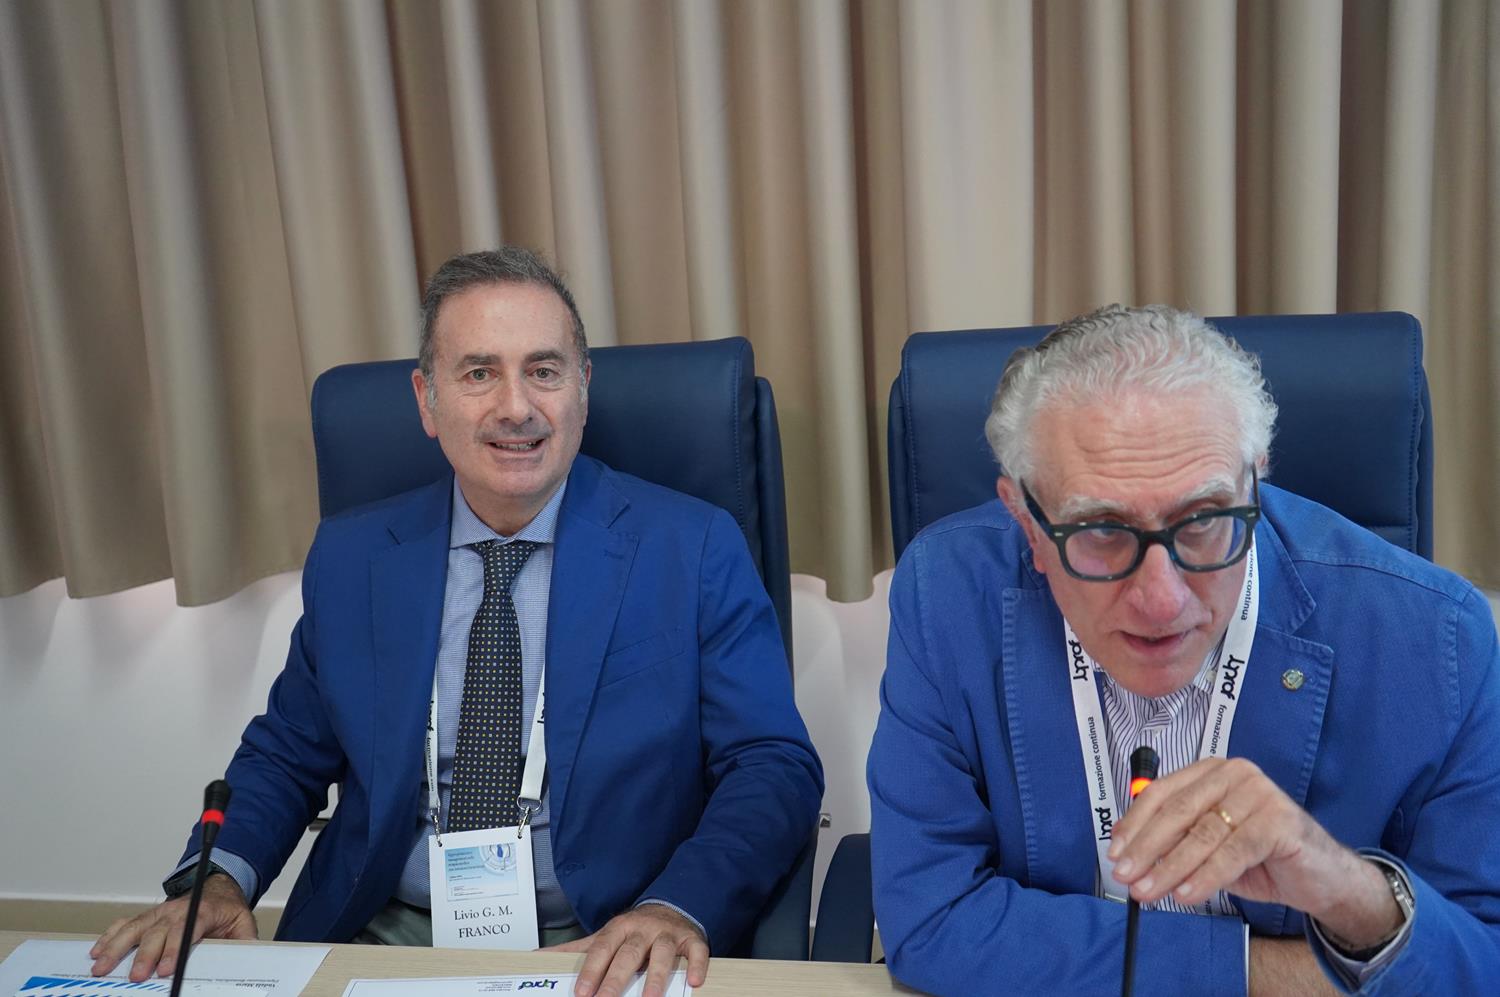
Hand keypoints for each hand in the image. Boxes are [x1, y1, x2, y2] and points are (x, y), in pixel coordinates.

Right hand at [89, 874, 256, 980]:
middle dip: (145, 955)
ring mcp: (159, 912)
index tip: (166, 968)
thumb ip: (245, 940)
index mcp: (203, 911)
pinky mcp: (148, 917)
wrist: (217, 889)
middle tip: (136, 976)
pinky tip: (97, 951)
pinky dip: (109, 936)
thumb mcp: (243, 923)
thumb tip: (248, 956)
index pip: (186, 930)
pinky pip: (125, 924)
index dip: (175, 949)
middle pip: (157, 932)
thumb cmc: (227, 910)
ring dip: (117, 947)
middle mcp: (177, 910)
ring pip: (135, 928)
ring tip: (102, 966)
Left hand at [546, 904, 708, 996]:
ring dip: (656, 977)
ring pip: (662, 954)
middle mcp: (643, 929)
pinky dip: (697, 965)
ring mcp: (669, 934)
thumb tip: (540, 957)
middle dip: (617, 980)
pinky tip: (694, 982)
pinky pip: (697, 952)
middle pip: (629, 954)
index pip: (602, 949)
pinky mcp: (692, 940)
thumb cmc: (634, 930)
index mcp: (619, 927)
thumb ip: (577, 949)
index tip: (581, 993)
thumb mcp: (605, 935)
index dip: (591, 971)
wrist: (671, 906)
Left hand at [1107, 757, 1401, 947]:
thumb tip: (1128, 852)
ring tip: (1147, 892)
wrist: (1322, 877)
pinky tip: (1186, 895)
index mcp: (1212, 772)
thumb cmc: (1261, 857)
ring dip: (1168, 868)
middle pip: (1177, 812)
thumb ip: (1175, 840)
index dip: (1135, 824)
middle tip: (1125, 877)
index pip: (1162, 793)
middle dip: (1146, 848)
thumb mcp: (1209, 846)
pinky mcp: (1279, 821)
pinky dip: (1204, 877)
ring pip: (1201, 834)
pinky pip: (1231, 853)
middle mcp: (1234, 774)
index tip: (1115, 853)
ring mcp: (1259, 794)